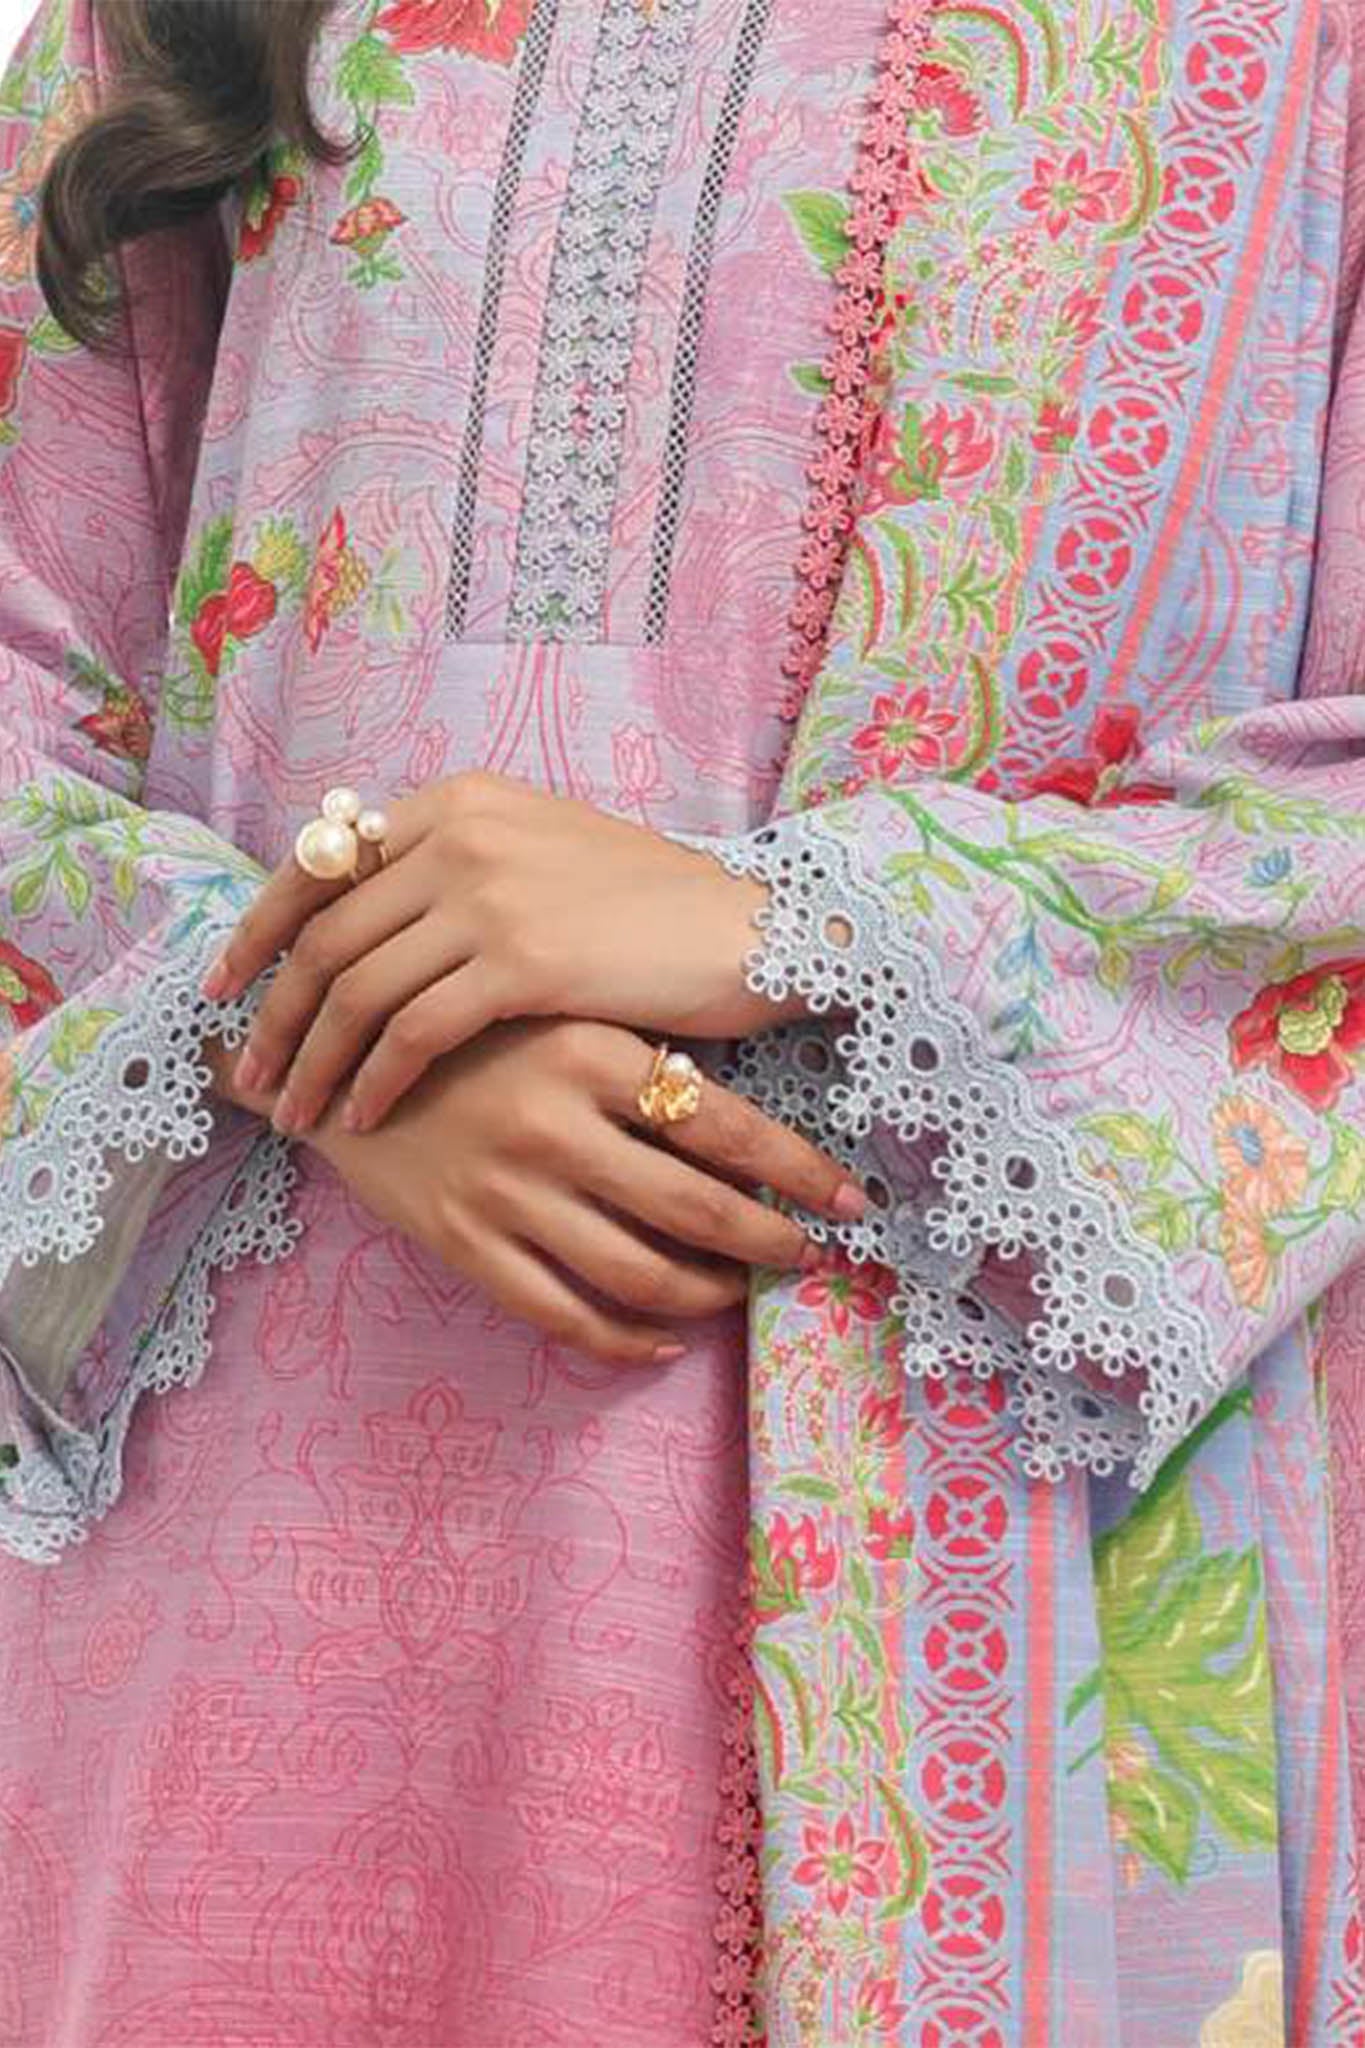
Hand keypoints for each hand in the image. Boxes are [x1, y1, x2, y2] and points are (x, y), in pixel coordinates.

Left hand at [204, 772, 788, 1136]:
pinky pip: (415, 1030)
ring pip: (358, 988)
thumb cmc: (649, 909)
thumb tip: (362, 915)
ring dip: (314, 1060)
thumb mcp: (541, 857)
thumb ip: (455, 869)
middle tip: (250, 1077)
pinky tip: (365, 1115)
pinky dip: (377, 1078)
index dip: (259, 930)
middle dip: (274, 1016)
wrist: (749, 930)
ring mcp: (490, 892)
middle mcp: (462, 832)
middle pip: (326, 933)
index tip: (226, 988)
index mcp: (458, 800)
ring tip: (298, 1116)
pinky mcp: (524, 959)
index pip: (321, 862)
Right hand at [217, 1017, 865, 1366]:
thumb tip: (749, 1110)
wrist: (330, 1053)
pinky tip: (664, 1341)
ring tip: (739, 1290)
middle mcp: (556, 1126)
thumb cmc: (466, 1024)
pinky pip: (566, 1318)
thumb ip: (639, 1049)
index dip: (801, 1173)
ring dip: (708, 1295)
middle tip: (816, 1257)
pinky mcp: (466, 1244)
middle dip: (773, 1243)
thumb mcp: (554, 1005)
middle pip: (698, 1212)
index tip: (854, 1202)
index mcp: (590, 1052)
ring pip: (640, 1276)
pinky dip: (629, 1342)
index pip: (728, 1126)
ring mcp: (508, 1193)